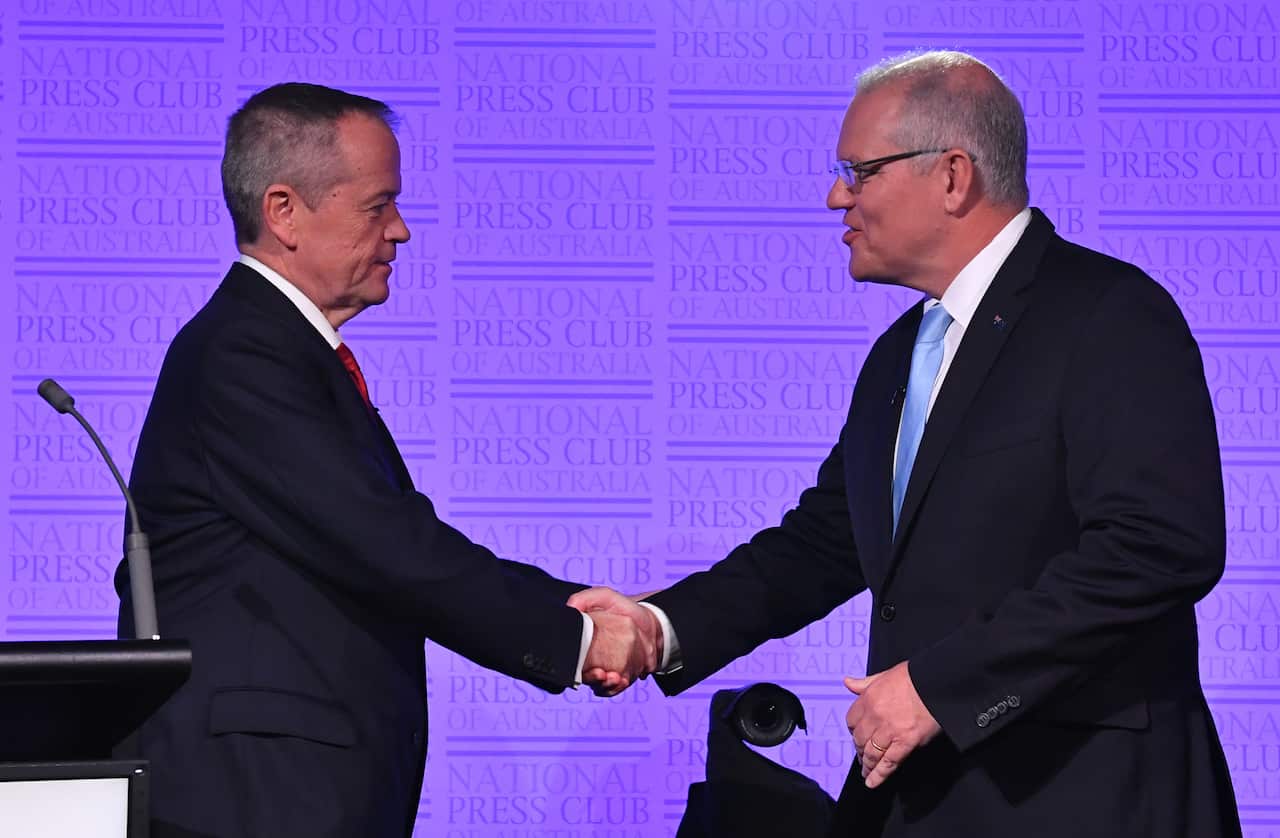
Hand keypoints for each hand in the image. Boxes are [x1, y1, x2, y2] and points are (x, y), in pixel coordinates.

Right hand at [572, 587, 660, 695]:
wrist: (650, 621)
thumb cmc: (624, 608)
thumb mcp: (604, 596)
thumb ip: (584, 598)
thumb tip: (569, 607)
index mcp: (583, 641)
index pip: (573, 658)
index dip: (577, 666)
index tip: (590, 666)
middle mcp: (591, 657)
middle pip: (584, 675)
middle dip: (592, 678)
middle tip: (602, 674)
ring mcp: (605, 668)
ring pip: (600, 684)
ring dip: (606, 685)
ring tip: (614, 678)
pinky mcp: (619, 676)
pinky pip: (614, 688)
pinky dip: (616, 688)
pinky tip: (621, 681)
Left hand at [844, 660, 940, 788]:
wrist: (936, 684)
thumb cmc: (914, 677)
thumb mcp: (884, 675)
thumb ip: (864, 683)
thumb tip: (848, 683)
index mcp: (868, 699)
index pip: (851, 720)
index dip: (853, 730)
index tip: (856, 735)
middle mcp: (875, 717)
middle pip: (859, 739)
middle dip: (859, 749)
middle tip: (861, 756)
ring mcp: (889, 731)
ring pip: (871, 753)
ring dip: (866, 764)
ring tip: (865, 772)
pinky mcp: (905, 743)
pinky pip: (888, 762)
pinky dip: (879, 775)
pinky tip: (872, 782)